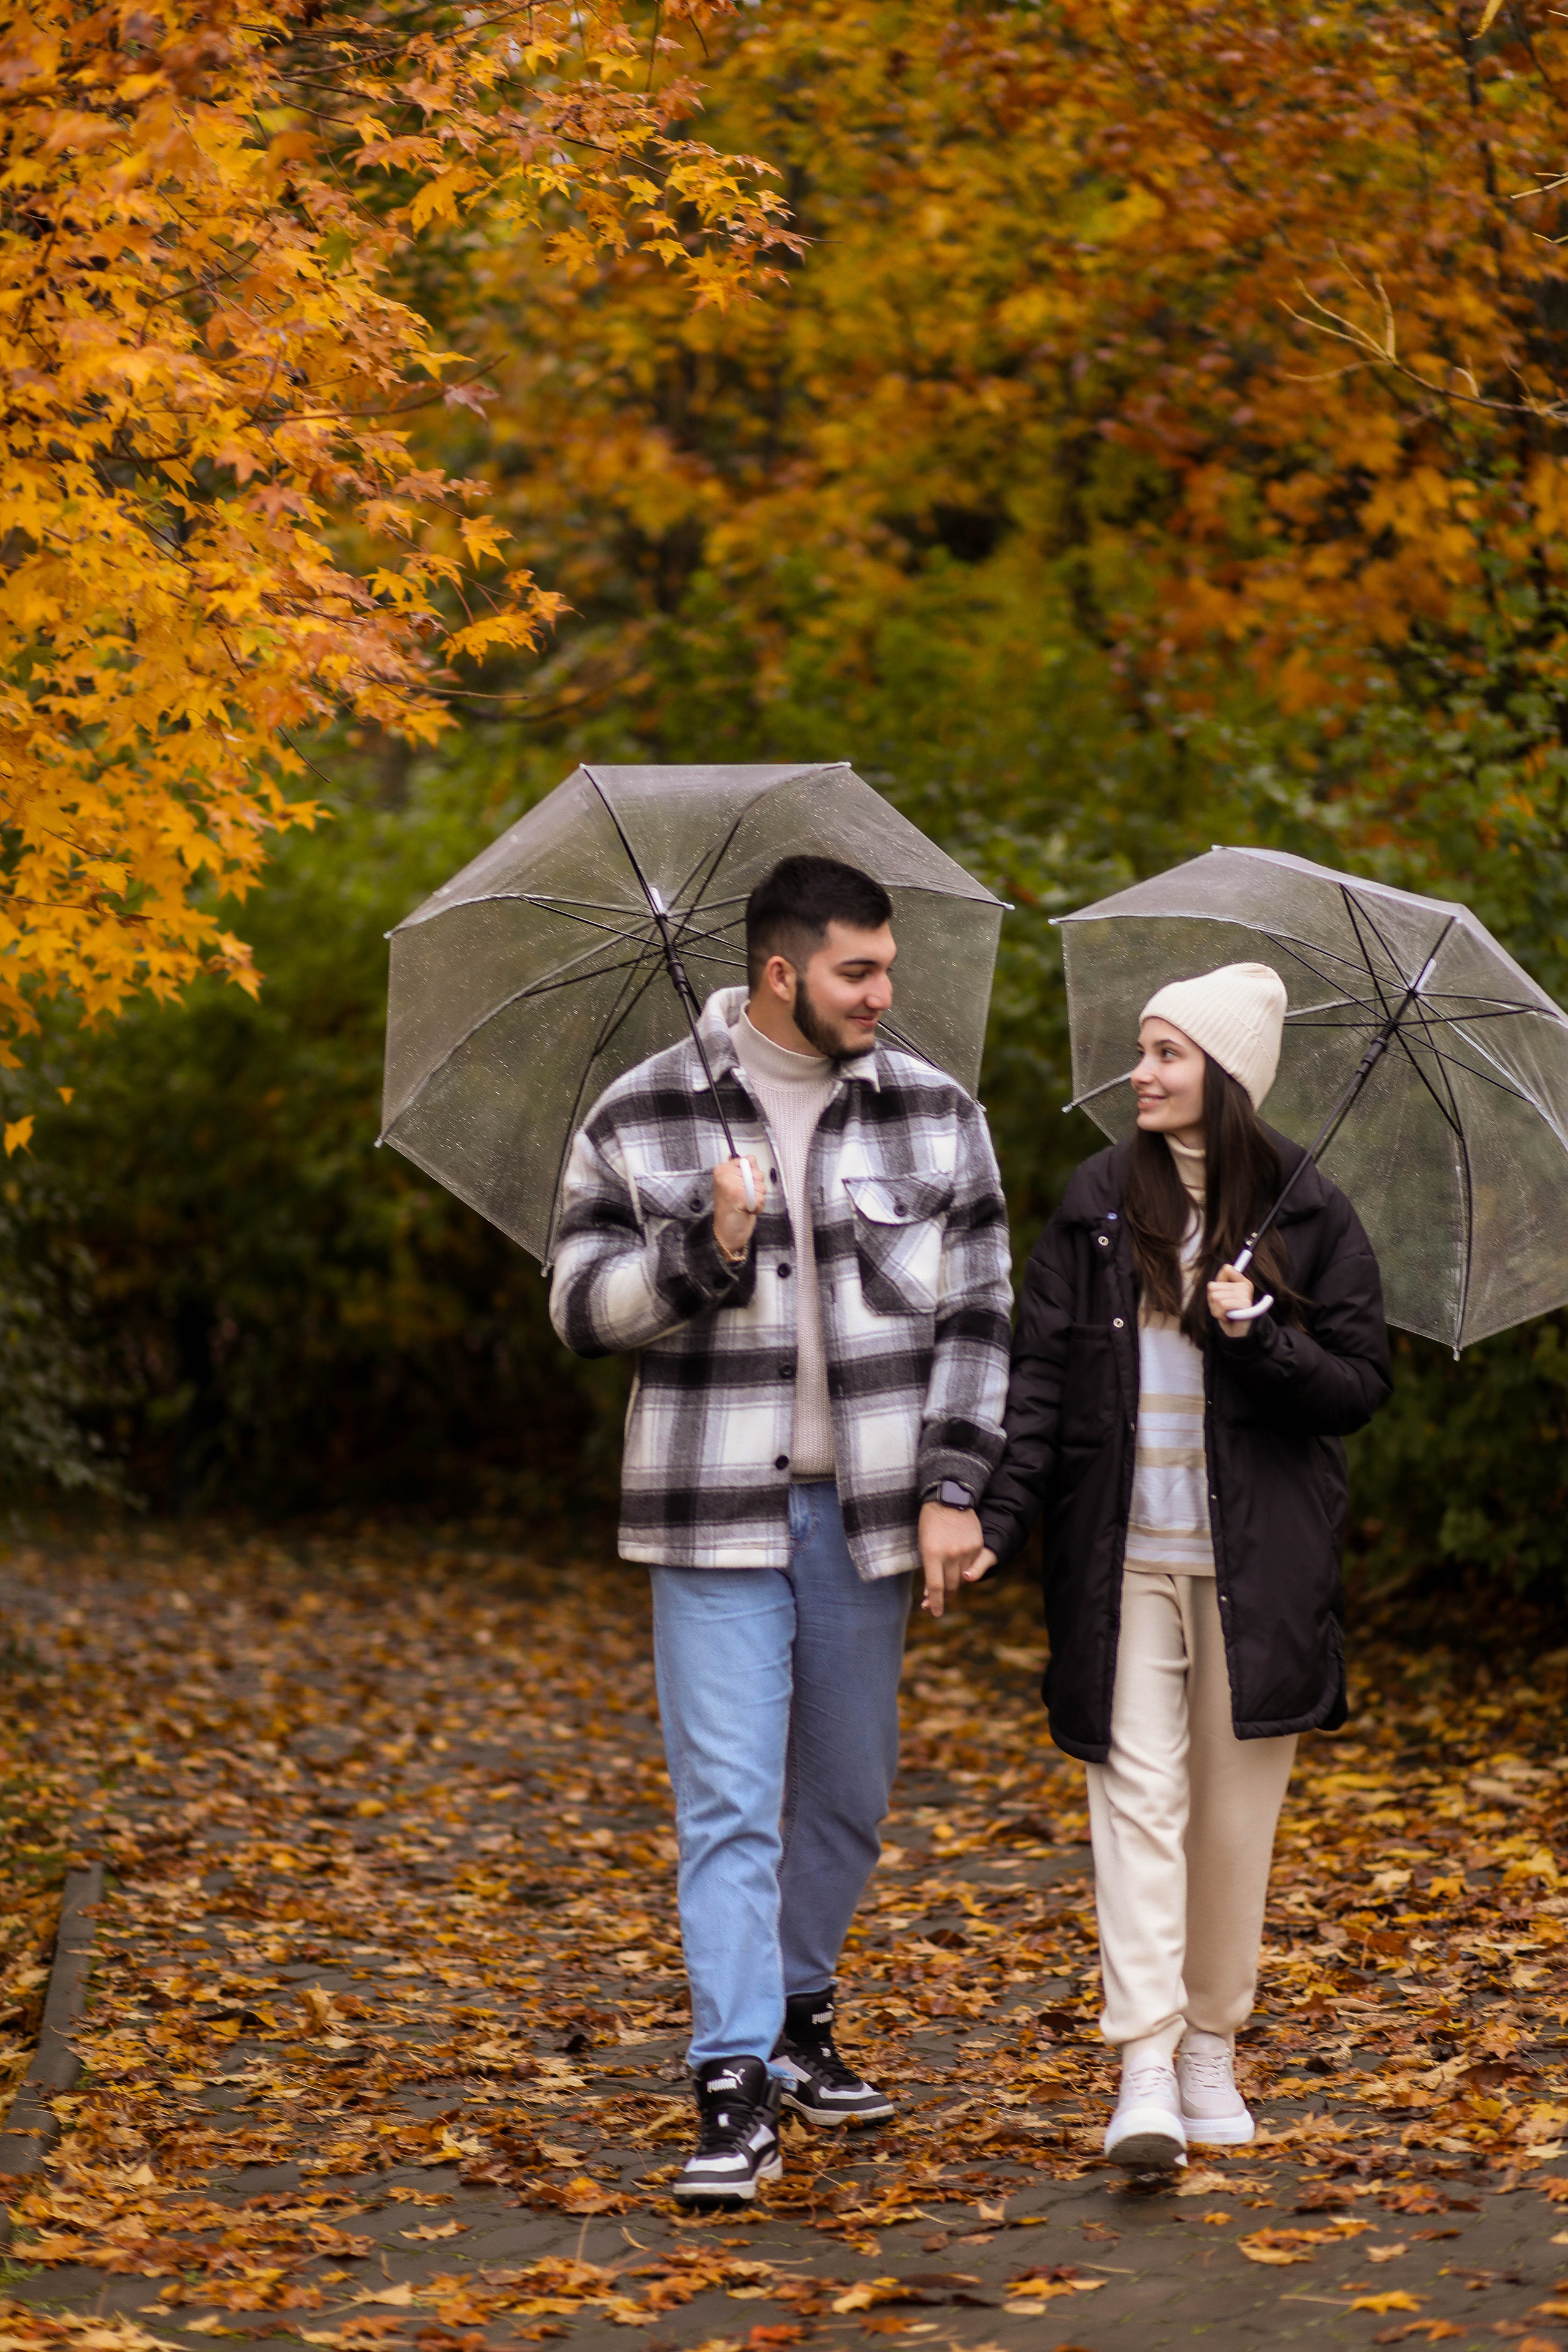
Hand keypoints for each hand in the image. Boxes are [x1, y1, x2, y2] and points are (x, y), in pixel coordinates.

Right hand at [713, 1155, 766, 1259]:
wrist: (726, 1233)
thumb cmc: (732, 1210)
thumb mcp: (737, 1185)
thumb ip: (745, 1170)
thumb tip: (749, 1157)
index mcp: (722, 1169)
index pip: (749, 1160)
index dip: (752, 1176)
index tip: (741, 1186)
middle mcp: (724, 1174)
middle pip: (758, 1174)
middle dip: (757, 1188)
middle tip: (744, 1198)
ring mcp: (731, 1185)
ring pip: (761, 1186)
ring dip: (757, 1198)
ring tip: (745, 1205)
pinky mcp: (739, 1196)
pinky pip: (761, 1197)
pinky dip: (758, 1207)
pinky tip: (747, 1210)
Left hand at [919, 1502, 990, 1617]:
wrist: (949, 1499)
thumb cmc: (930, 1524)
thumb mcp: (923, 1546)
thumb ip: (929, 1569)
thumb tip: (930, 1593)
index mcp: (932, 1554)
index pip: (935, 1586)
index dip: (935, 1602)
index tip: (934, 1612)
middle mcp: (950, 1554)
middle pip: (950, 1585)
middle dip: (944, 1593)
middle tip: (938, 1596)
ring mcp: (966, 1550)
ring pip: (962, 1578)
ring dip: (955, 1582)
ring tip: (947, 1579)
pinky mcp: (977, 1546)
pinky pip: (973, 1566)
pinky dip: (966, 1571)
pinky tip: (959, 1569)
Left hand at [1208, 1262, 1254, 1337]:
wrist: (1236, 1330)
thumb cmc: (1227, 1311)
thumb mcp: (1221, 1295)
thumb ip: (1220, 1282)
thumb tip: (1228, 1267)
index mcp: (1241, 1281)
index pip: (1227, 1269)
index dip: (1217, 1283)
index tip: (1221, 1292)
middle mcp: (1245, 1286)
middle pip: (1213, 1286)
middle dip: (1212, 1300)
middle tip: (1222, 1307)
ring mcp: (1246, 1295)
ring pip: (1215, 1296)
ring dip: (1215, 1308)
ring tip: (1224, 1312)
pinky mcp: (1245, 1304)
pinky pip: (1221, 1304)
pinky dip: (1219, 1313)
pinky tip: (1226, 1317)